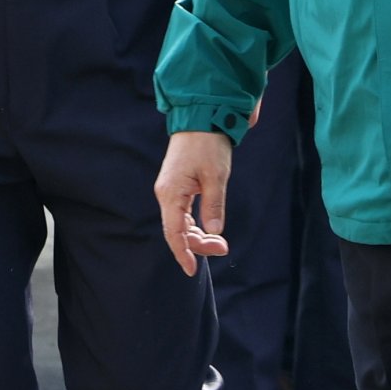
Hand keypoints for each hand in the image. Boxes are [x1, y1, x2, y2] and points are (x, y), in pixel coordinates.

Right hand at [155, 131, 233, 275]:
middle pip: (177, 231)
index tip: (191, 271)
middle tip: (223, 248)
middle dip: (198, 245)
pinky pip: (182, 214)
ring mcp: (170, 191)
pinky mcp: (177, 187)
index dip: (182, 253)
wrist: (201, 118)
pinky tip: (208, 230)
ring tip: (220, 243)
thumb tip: (213, 230)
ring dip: (198, 236)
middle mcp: (166, 194)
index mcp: (172, 193)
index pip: (174, 232)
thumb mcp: (216, 176)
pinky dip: (194, 225)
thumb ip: (214, 204)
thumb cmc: (208, 145)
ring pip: (180, 224)